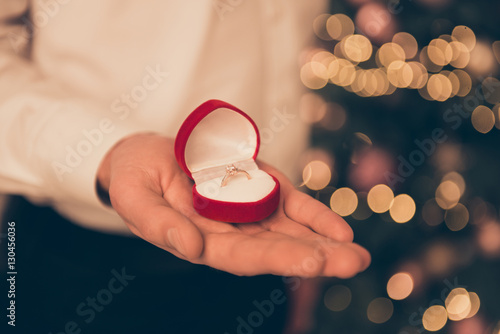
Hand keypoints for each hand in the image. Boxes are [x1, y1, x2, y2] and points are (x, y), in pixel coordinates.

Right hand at [97, 133, 369, 276]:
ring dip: (323, 242)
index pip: (242, 256)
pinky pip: (288, 204)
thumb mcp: (132, 195)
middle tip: (354, 263)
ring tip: (356, 255)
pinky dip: (313, 216)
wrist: (145, 155)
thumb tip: (190, 249)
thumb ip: (156, 223)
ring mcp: (245, 211)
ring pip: (289, 231)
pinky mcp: (255, 188)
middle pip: (275, 248)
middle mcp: (228, 232)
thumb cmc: (133, 176)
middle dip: (314, 256)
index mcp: (199, 240)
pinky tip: (339, 229)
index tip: (313, 261)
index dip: (277, 258)